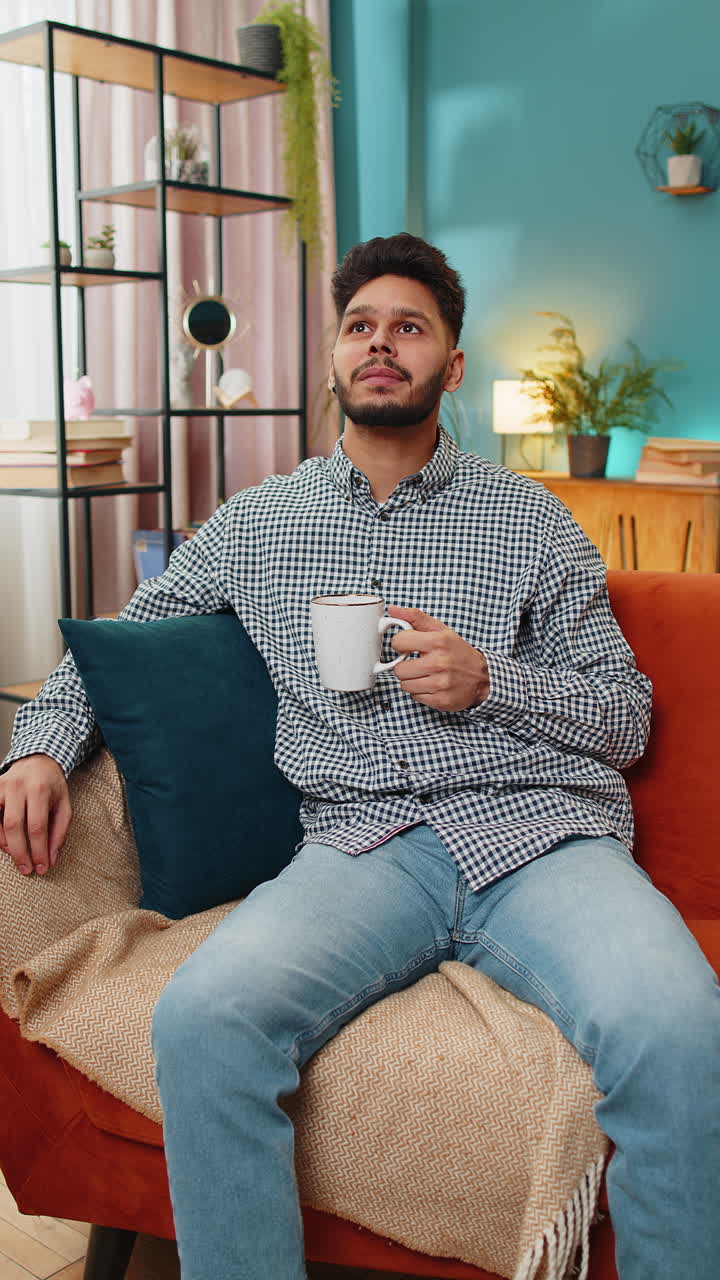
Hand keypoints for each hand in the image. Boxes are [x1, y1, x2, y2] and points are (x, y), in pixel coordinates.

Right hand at [0, 754, 70, 876]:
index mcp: (40, 790)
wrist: (37, 762)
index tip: (42, 868)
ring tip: (18, 856)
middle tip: (27, 870)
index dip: (39, 850)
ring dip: (6, 845)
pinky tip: (6, 844)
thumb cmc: (52, 787)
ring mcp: (1, 787)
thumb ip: (59, 833)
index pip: (38, 826)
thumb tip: (50, 859)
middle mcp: (18, 787)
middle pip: (14, 826)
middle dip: (20, 852)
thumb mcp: (64, 806)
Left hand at [387, 606, 489, 711]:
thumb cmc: (458, 652)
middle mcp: (440, 663)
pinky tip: (431, 685)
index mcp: (438, 641)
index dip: (400, 644)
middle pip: (399, 669)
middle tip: (417, 663)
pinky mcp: (441, 700)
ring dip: (412, 680)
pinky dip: (420, 692)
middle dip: (405, 666)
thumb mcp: (441, 631)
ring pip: (405, 685)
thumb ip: (416, 618)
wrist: (482, 677)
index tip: (407, 646)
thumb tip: (393, 609)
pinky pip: (415, 697)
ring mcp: (441, 683)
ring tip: (425, 674)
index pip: (399, 642)